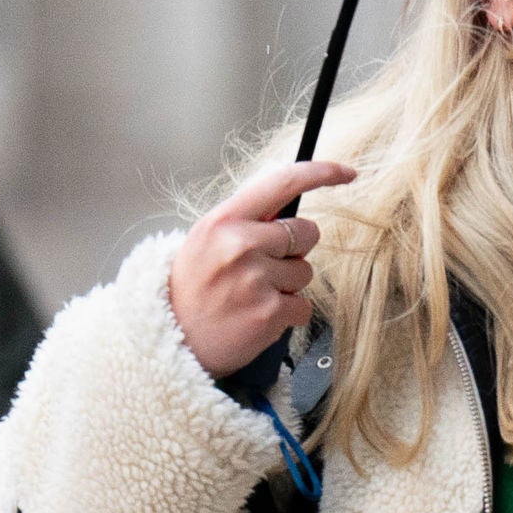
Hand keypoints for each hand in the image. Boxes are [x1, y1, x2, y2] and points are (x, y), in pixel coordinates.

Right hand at [167, 159, 357, 378]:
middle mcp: (240, 244)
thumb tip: (290, 207)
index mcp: (224, 220)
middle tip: (262, 269)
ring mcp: (256, 279)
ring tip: (251, 296)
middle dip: (294, 250)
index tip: (346, 172)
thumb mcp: (206, 240)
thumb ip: (246, 221)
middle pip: (306, 232)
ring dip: (288, 286)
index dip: (322, 173)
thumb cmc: (192, 289)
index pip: (283, 182)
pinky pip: (303, 306)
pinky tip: (257, 317)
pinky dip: (287, 314)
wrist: (166, 341)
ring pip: (306, 272)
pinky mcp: (269, 312)